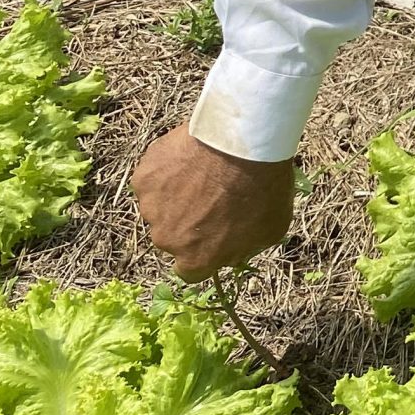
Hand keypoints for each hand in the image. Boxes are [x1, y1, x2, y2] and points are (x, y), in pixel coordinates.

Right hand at [131, 125, 294, 279]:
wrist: (243, 144)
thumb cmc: (263, 187)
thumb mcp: (271, 228)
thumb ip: (243, 249)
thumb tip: (230, 255)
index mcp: (196, 259)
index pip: (191, 270)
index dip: (202, 253)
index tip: (212, 236)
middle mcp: (166, 240)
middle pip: (173, 237)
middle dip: (188, 222)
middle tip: (211, 196)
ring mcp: (151, 208)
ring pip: (160, 207)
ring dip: (176, 195)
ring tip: (203, 173)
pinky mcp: (143, 179)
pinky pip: (153, 179)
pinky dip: (166, 171)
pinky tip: (190, 158)